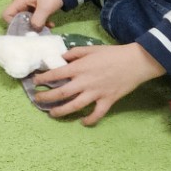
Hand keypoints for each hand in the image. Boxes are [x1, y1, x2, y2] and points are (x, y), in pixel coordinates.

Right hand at [2, 0, 64, 31]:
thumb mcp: (45, 8)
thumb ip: (37, 20)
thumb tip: (34, 30)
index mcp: (20, 1)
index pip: (6, 14)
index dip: (12, 23)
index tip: (23, 28)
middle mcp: (22, 4)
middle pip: (17, 19)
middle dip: (26, 26)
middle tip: (36, 31)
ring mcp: (30, 6)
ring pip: (27, 20)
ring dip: (36, 25)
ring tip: (47, 28)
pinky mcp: (37, 8)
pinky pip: (35, 18)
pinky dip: (42, 22)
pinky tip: (51, 24)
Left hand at [31, 42, 164, 124]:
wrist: (136, 62)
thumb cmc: (113, 53)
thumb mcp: (91, 48)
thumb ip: (74, 53)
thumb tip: (61, 58)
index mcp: (79, 68)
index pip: (56, 74)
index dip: (43, 79)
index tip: (34, 81)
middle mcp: (85, 82)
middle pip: (61, 93)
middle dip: (46, 97)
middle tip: (37, 99)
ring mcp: (96, 93)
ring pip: (75, 106)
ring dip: (61, 111)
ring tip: (51, 114)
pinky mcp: (108, 101)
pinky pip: (96, 114)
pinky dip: (89, 120)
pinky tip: (82, 121)